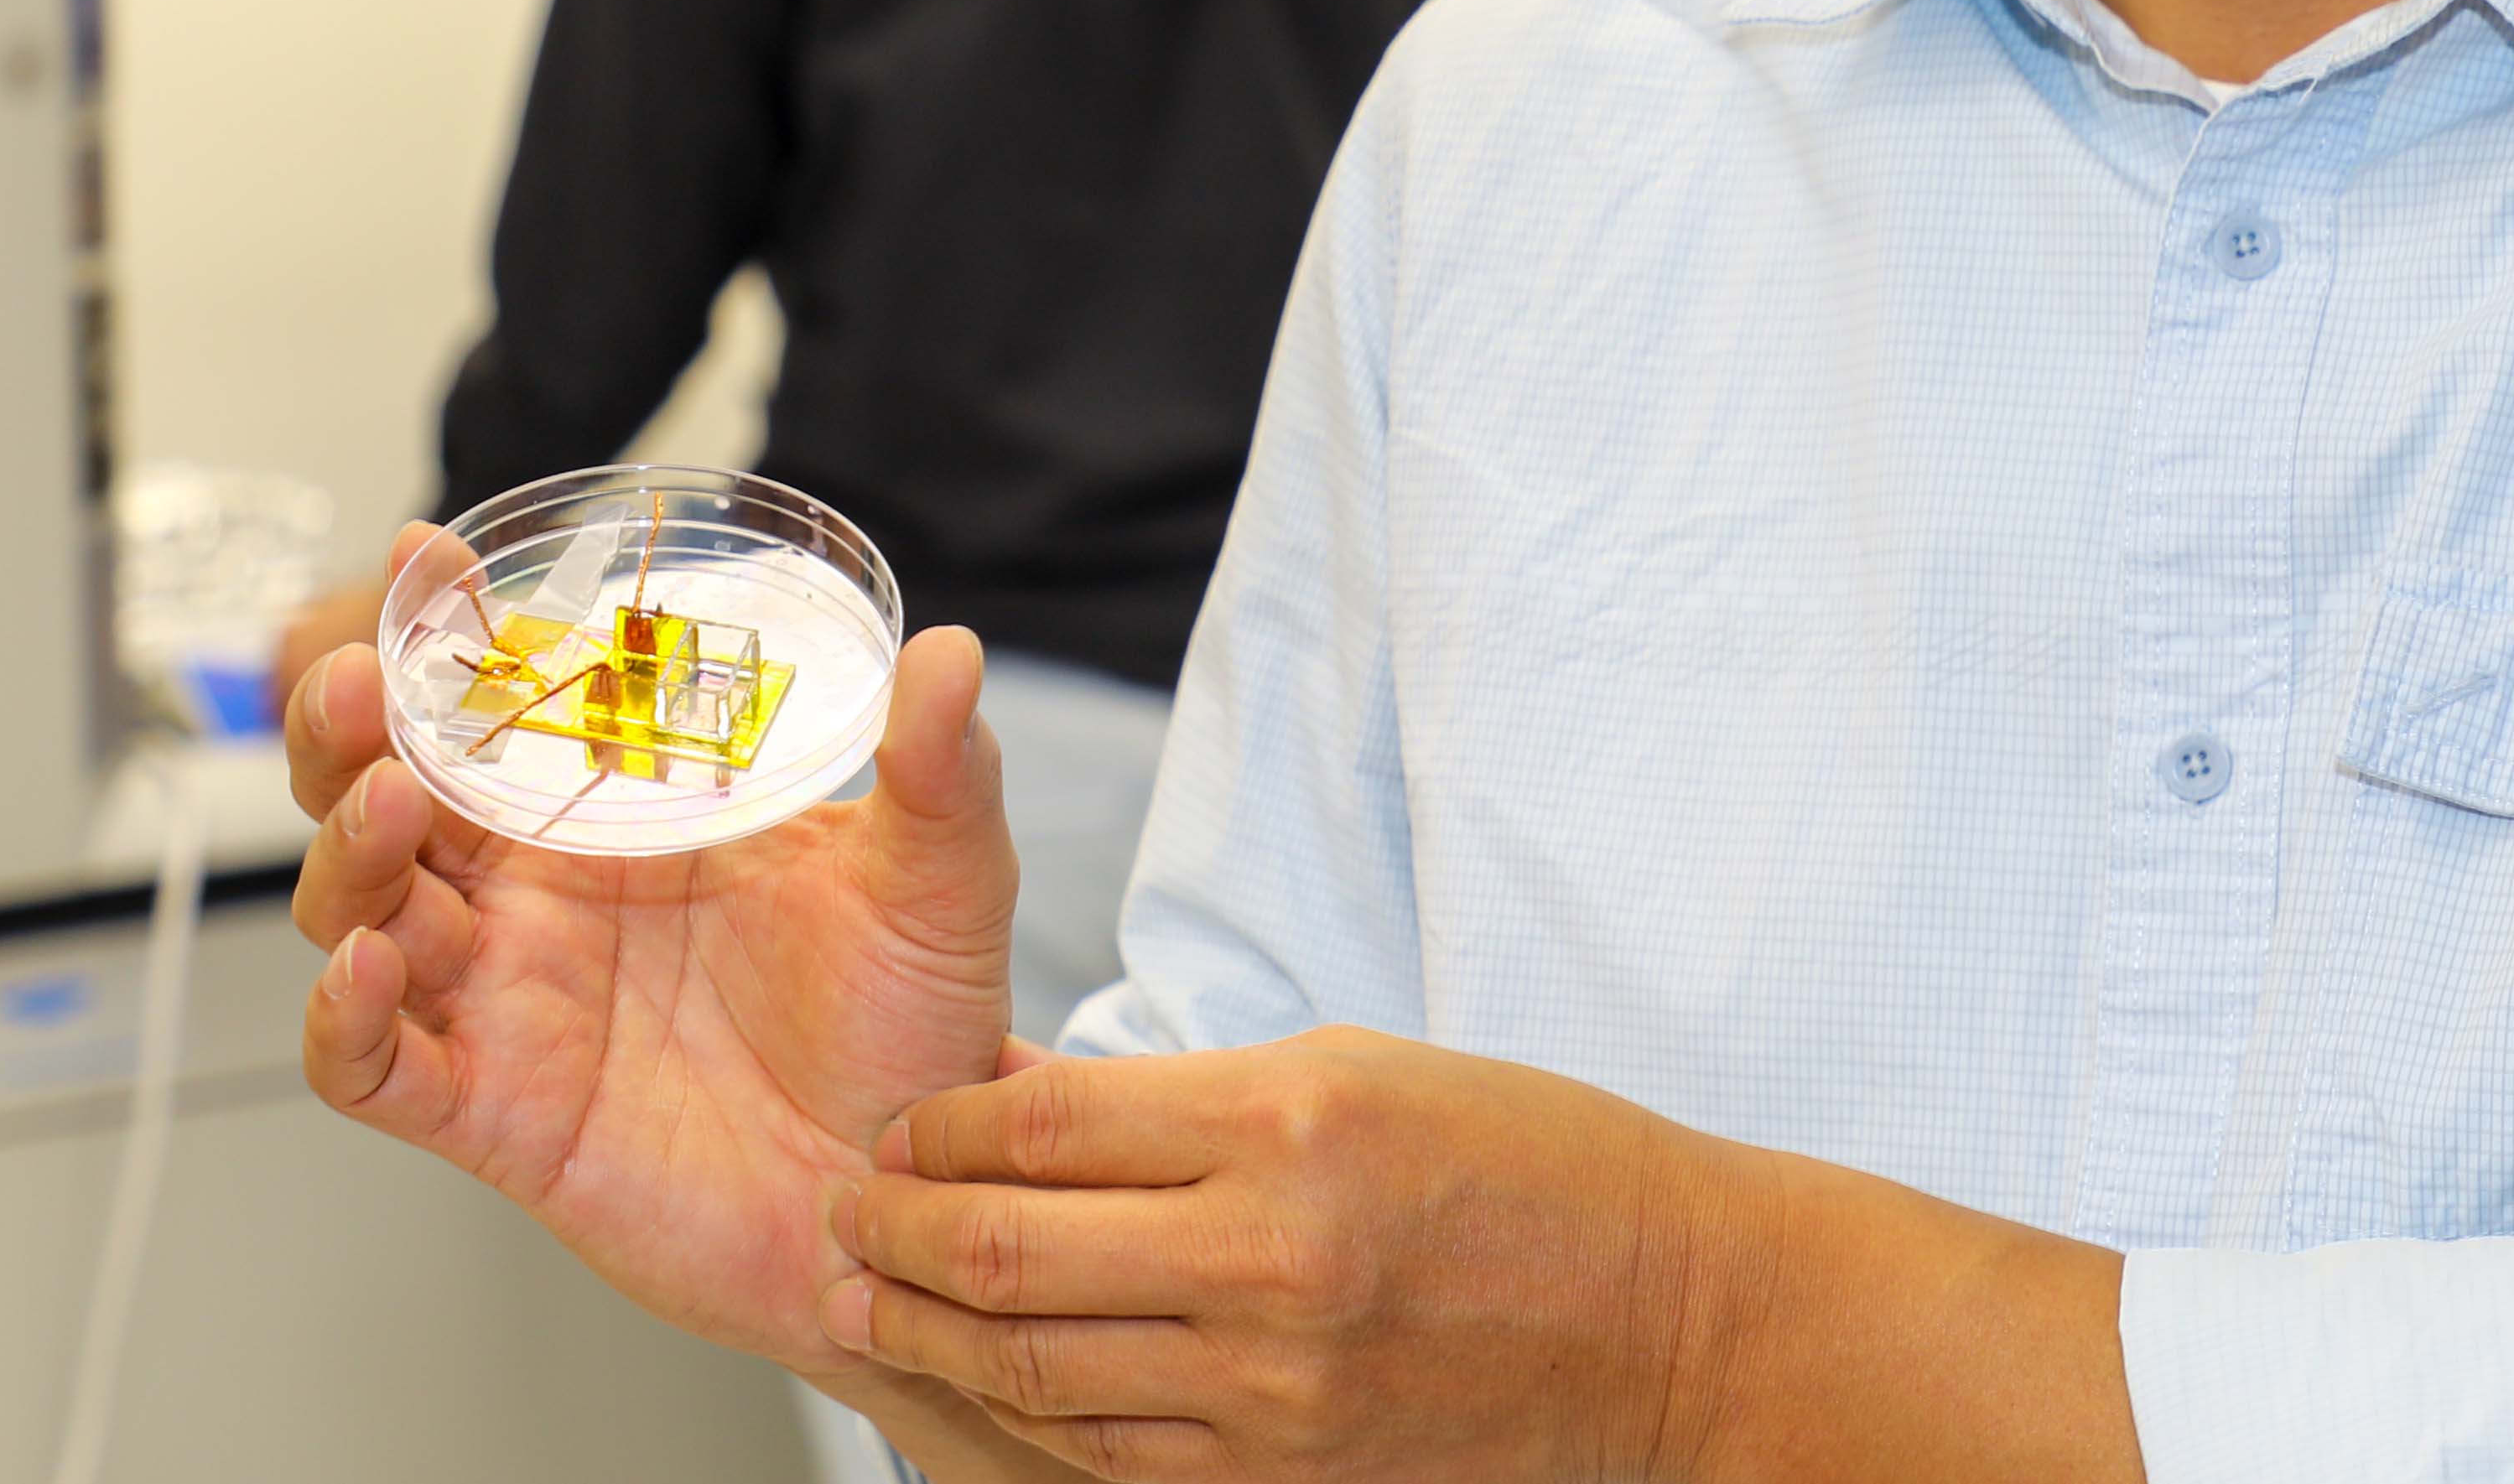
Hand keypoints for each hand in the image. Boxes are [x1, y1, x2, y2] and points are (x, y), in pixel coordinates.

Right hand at [289, 519, 1021, 1371]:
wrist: (912, 1187)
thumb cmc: (909, 1027)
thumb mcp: (940, 881)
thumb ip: (938, 771)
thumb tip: (950, 651)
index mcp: (618, 820)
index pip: (500, 710)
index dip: (446, 634)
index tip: (425, 557)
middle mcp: (539, 901)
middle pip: (386, 794)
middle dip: (350, 731)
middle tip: (362, 675)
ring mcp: (506, 1002)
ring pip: (360, 913)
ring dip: (348, 853)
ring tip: (391, 799)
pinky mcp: (495, 1111)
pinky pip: (374, 1067)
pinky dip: (345, 1019)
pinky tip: (368, 964)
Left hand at [827, 1034, 2141, 1482]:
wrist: (1669, 1321)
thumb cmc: (1534, 1166)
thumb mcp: (1361, 1069)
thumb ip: (1186, 1096)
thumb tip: (1017, 1105)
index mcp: (1296, 1119)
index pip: (1040, 1122)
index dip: (933, 1128)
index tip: (898, 1127)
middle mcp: (1272, 1255)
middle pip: (1000, 1251)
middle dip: (888, 1235)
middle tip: (844, 1217)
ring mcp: (1272, 1386)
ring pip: (1025, 1368)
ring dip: (919, 1336)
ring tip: (867, 1304)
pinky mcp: (1280, 1473)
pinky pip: (1096, 1454)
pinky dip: (1010, 1416)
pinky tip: (973, 1383)